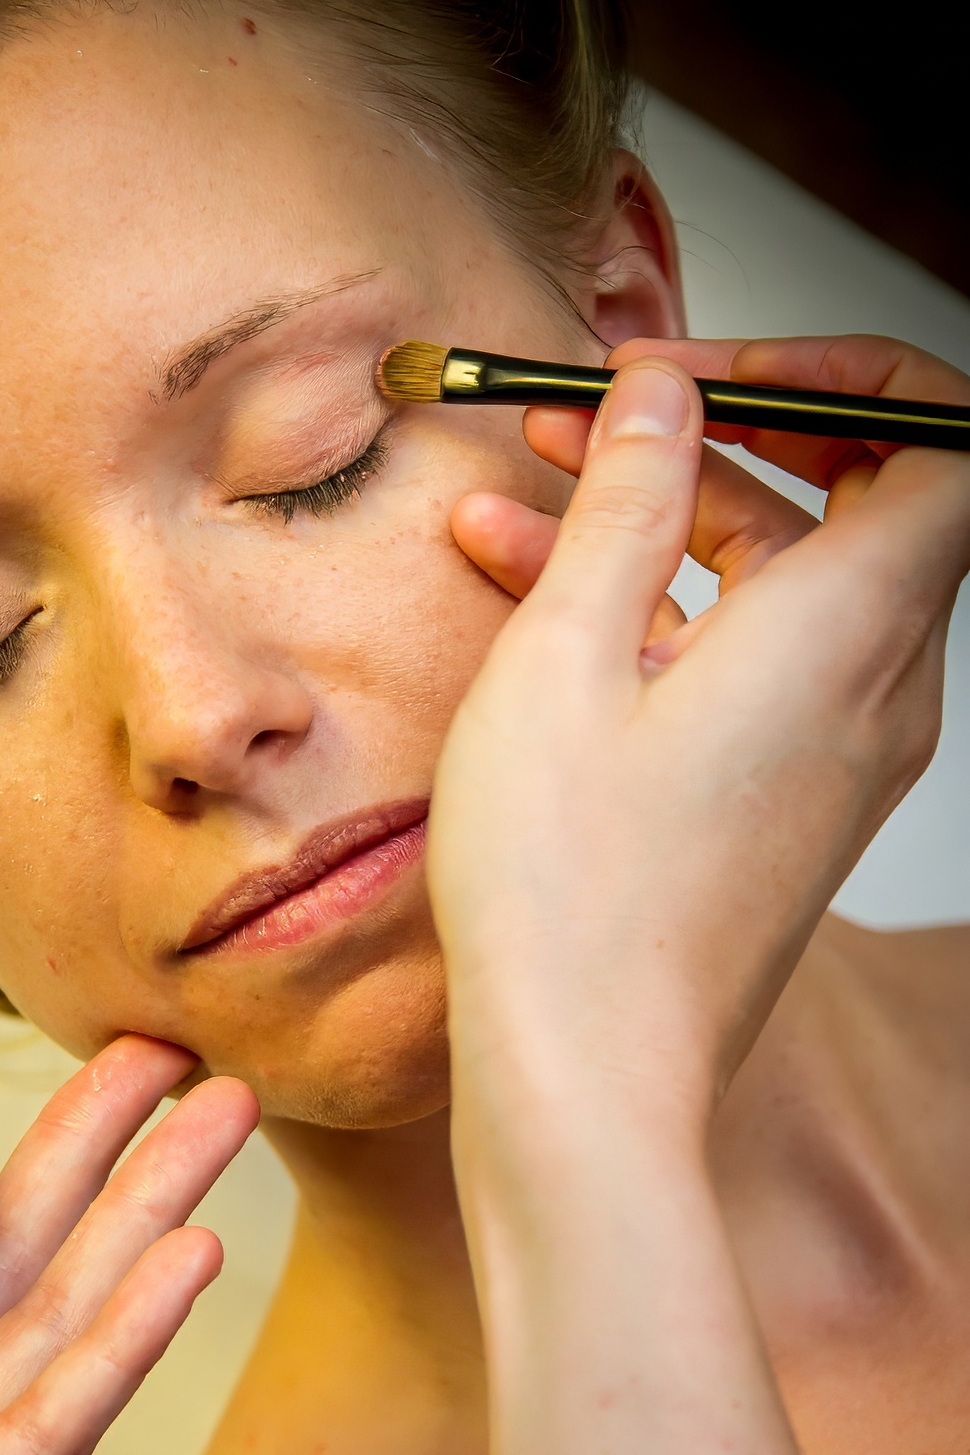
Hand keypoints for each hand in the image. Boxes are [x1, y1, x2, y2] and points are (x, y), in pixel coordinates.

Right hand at [431, 335, 969, 1118]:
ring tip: (526, 500)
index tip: (712, 377)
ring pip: (784, 589)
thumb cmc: (570, 890)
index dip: (841, 379)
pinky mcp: (793, 807)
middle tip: (606, 416)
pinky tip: (537, 604)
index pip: (941, 441)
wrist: (589, 1077)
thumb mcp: (568, 659)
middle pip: (852, 507)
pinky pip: (754, 671)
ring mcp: (842, 758)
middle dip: (723, 439)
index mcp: (850, 632)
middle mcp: (878, 692)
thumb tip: (662, 393)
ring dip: (668, 529)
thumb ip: (629, 505)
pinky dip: (668, 617)